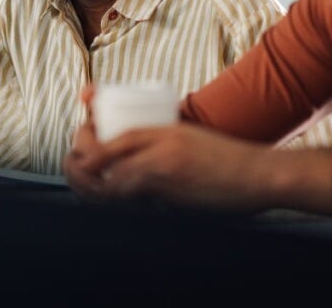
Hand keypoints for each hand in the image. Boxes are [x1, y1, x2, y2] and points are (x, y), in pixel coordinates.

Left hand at [67, 121, 331, 215]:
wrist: (257, 173)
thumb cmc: (226, 159)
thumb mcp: (189, 139)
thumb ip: (163, 144)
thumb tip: (137, 162)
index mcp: (164, 131)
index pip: (115, 135)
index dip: (87, 143)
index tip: (79, 148)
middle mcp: (160, 146)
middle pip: (104, 154)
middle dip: (78, 165)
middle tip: (74, 168)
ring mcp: (165, 169)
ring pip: (112, 179)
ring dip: (91, 185)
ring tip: (84, 185)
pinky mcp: (172, 190)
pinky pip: (132, 194)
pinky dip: (115, 198)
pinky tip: (110, 200)